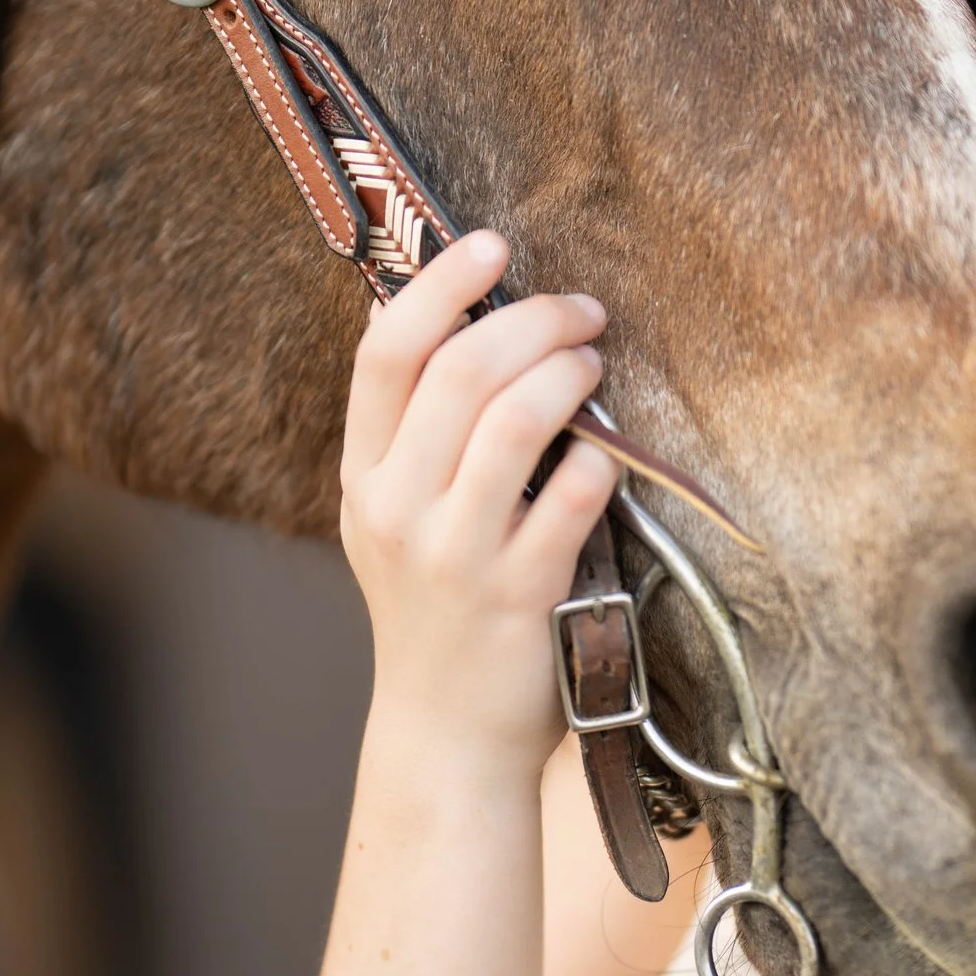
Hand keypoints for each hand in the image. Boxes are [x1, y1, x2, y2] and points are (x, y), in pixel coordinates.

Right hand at [338, 230, 619, 770]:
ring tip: (597, 362)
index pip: (386, 352)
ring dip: (570, 373)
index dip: (441, 285)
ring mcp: (455, 554)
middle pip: (462, 371)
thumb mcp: (397, 514)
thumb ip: (419, 430)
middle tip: (583, 310)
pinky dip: (600, 460)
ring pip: (517, 421)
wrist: (446, 730)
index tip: (494, 245)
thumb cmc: (437, 603)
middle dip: (535, 320)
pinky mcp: (518, 594)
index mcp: (364, 474)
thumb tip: (469, 317)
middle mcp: (397, 507)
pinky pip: (571, 499)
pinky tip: (611, 451)